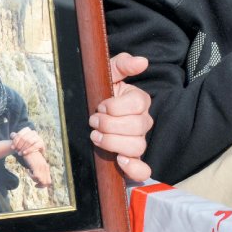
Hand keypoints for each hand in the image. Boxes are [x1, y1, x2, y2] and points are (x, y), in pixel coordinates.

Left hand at [10, 126, 45, 156]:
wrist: (33, 154)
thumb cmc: (24, 146)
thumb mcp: (19, 141)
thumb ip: (16, 138)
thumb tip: (12, 134)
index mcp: (27, 130)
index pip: (20, 134)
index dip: (15, 141)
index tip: (12, 147)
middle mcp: (33, 132)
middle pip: (24, 138)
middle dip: (19, 145)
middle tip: (16, 151)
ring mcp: (38, 137)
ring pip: (29, 141)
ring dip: (23, 148)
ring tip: (19, 153)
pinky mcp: (41, 143)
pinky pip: (35, 146)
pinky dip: (28, 150)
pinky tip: (24, 153)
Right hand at [24, 150, 51, 187]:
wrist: (28, 149)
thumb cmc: (31, 158)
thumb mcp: (36, 165)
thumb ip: (38, 171)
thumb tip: (38, 180)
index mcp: (46, 168)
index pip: (48, 181)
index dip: (42, 186)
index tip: (36, 185)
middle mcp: (45, 167)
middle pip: (46, 183)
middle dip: (40, 185)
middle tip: (34, 183)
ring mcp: (41, 167)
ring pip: (41, 180)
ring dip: (34, 180)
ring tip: (30, 173)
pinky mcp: (36, 166)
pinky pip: (36, 176)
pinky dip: (31, 176)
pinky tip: (28, 171)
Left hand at [90, 52, 152, 181]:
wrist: (88, 112)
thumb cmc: (100, 91)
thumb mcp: (108, 73)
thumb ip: (123, 64)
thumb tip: (142, 61)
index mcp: (139, 101)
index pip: (137, 105)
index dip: (115, 107)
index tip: (100, 106)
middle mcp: (142, 122)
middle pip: (137, 127)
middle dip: (109, 125)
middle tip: (93, 121)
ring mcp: (137, 142)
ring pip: (137, 147)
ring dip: (113, 143)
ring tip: (96, 137)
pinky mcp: (130, 161)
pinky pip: (142, 170)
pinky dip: (133, 168)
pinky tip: (119, 161)